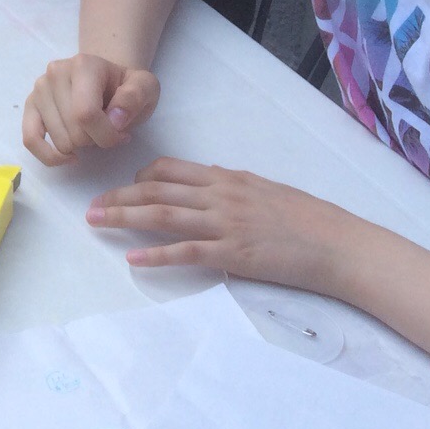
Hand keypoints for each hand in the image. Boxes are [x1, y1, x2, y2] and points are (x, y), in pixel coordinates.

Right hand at [22, 53, 159, 165]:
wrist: (106, 78)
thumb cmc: (125, 87)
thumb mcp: (145, 87)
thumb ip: (135, 98)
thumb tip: (115, 119)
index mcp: (83, 64)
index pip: (85, 113)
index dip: (107, 135)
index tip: (122, 135)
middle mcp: (55, 73)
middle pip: (74, 132)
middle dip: (96, 141)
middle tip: (108, 131)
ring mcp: (39, 89)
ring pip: (59, 141)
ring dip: (80, 147)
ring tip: (92, 131)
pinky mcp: (30, 106)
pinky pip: (30, 140)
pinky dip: (49, 156)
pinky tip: (68, 157)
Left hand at [87, 157, 358, 292]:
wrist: (339, 245)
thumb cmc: (308, 219)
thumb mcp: (265, 190)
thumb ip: (233, 187)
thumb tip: (209, 184)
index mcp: (227, 178)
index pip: (169, 170)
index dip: (139, 178)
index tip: (122, 189)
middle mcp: (220, 195)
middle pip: (155, 189)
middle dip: (118, 197)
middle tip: (90, 206)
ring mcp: (224, 224)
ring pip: (161, 215)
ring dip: (123, 217)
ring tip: (95, 222)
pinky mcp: (232, 254)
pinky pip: (185, 252)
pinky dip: (155, 254)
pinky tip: (132, 257)